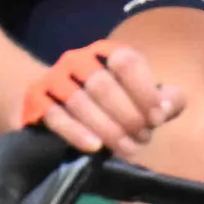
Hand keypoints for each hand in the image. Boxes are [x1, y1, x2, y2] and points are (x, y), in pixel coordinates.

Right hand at [16, 43, 179, 156]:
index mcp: (105, 53)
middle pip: (103, 84)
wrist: (47, 101)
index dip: (144, 90)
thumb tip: (168, 107)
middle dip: (127, 115)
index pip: (126, 61)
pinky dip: (77, 132)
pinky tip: (95, 147)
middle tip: (142, 139)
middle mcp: (77, 61)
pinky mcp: (36, 102)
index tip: (158, 118)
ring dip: (108, 129)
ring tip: (127, 149)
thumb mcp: (135, 96)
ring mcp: (53, 80)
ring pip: (80, 102)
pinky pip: (56, 117)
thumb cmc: (102, 102)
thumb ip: (161, 99)